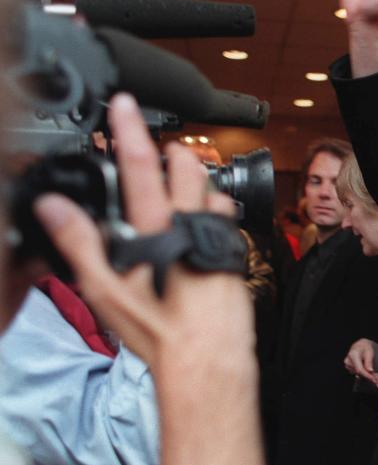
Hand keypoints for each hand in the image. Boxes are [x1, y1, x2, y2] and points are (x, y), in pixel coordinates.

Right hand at [33, 93, 251, 371]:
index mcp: (156, 228)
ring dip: (194, 181)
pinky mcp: (234, 253)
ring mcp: (219, 237)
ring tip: (180, 183)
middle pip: (186, 167)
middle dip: (172, 152)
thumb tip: (55, 207)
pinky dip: (212, 211)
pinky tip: (203, 221)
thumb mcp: (107, 291)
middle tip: (158, 151)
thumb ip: (79, 243)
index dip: (130, 129)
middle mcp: (193, 225)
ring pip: (210, 190)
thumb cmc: (158, 331)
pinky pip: (226, 219)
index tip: (126, 105)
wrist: (208, 359)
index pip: (139, 164)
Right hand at [344, 338, 377, 388]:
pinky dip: (366, 375)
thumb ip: (369, 361)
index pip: (360, 369)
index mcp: (353, 355)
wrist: (360, 345)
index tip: (374, 379)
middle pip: (360, 373)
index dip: (367, 375)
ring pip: (360, 374)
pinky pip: (359, 373)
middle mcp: (348, 361)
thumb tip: (370, 370)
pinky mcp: (350, 368)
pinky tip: (373, 376)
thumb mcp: (369, 352)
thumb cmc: (364, 347)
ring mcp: (348, 365)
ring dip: (369, 377)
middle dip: (370, 377)